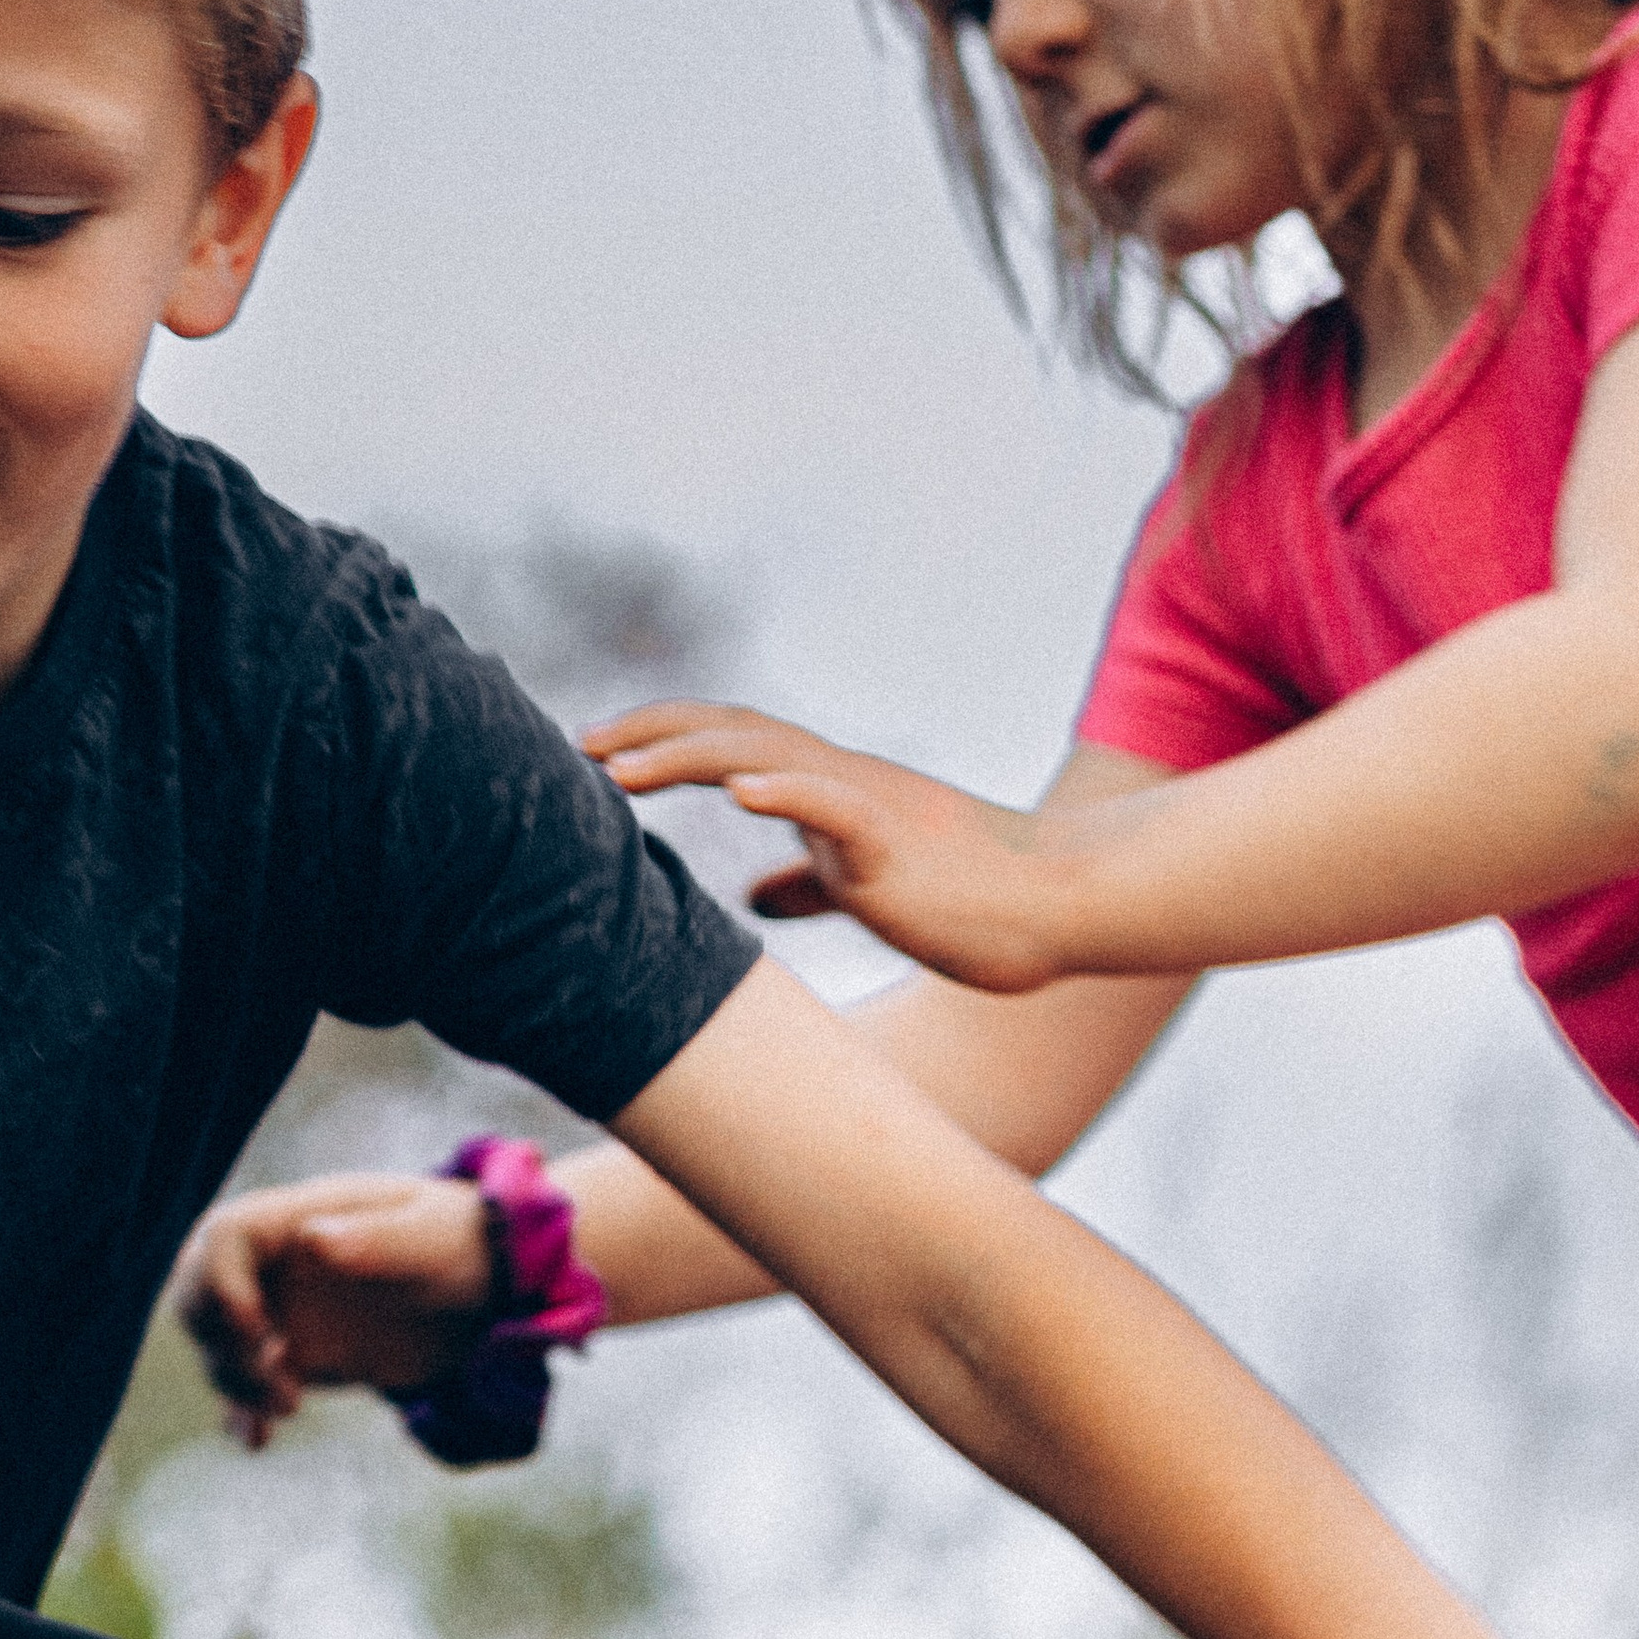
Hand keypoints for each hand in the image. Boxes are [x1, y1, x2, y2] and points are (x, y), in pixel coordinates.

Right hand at [173, 1176, 493, 1448]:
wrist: (493, 1286)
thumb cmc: (464, 1244)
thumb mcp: (429, 1240)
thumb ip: (374, 1241)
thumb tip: (311, 1240)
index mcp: (304, 1217)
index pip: (225, 1236)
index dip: (221, 1283)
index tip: (260, 1333)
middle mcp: (281, 1261)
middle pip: (202, 1290)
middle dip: (220, 1340)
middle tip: (275, 1381)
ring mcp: (286, 1308)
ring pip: (221, 1343)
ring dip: (236, 1380)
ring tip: (290, 1407)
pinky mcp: (300, 1353)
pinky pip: (252, 1381)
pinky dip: (244, 1411)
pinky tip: (254, 1442)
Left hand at [587, 702, 1070, 992]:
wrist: (1059, 903)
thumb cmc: (969, 900)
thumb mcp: (868, 887)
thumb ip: (811, 883)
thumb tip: (756, 897)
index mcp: (828, 792)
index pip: (732, 744)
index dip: (662, 740)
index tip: (596, 751)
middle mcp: (839, 783)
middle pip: (731, 735)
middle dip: (649, 736)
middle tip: (580, 746)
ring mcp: (868, 808)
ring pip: (767, 759)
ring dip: (687, 758)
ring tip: (619, 770)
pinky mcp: (899, 845)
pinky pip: (838, 809)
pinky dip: (787, 796)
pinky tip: (740, 795)